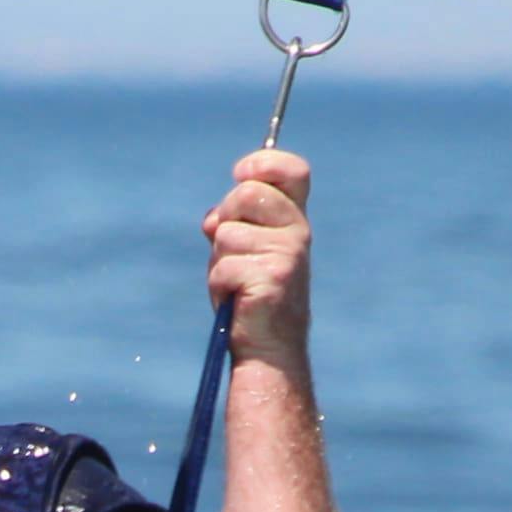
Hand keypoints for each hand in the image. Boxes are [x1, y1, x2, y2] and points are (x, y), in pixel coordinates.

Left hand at [208, 149, 313, 361]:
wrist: (269, 349)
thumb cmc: (251, 296)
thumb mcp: (242, 250)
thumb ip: (230, 222)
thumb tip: (213, 220)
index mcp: (293, 219)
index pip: (293, 171)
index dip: (265, 162)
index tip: (241, 172)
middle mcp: (298, 232)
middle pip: (246, 193)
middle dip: (225, 219)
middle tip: (232, 250)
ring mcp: (288, 255)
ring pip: (226, 233)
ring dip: (219, 260)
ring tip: (237, 284)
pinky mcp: (272, 279)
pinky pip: (223, 267)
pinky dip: (220, 285)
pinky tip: (237, 300)